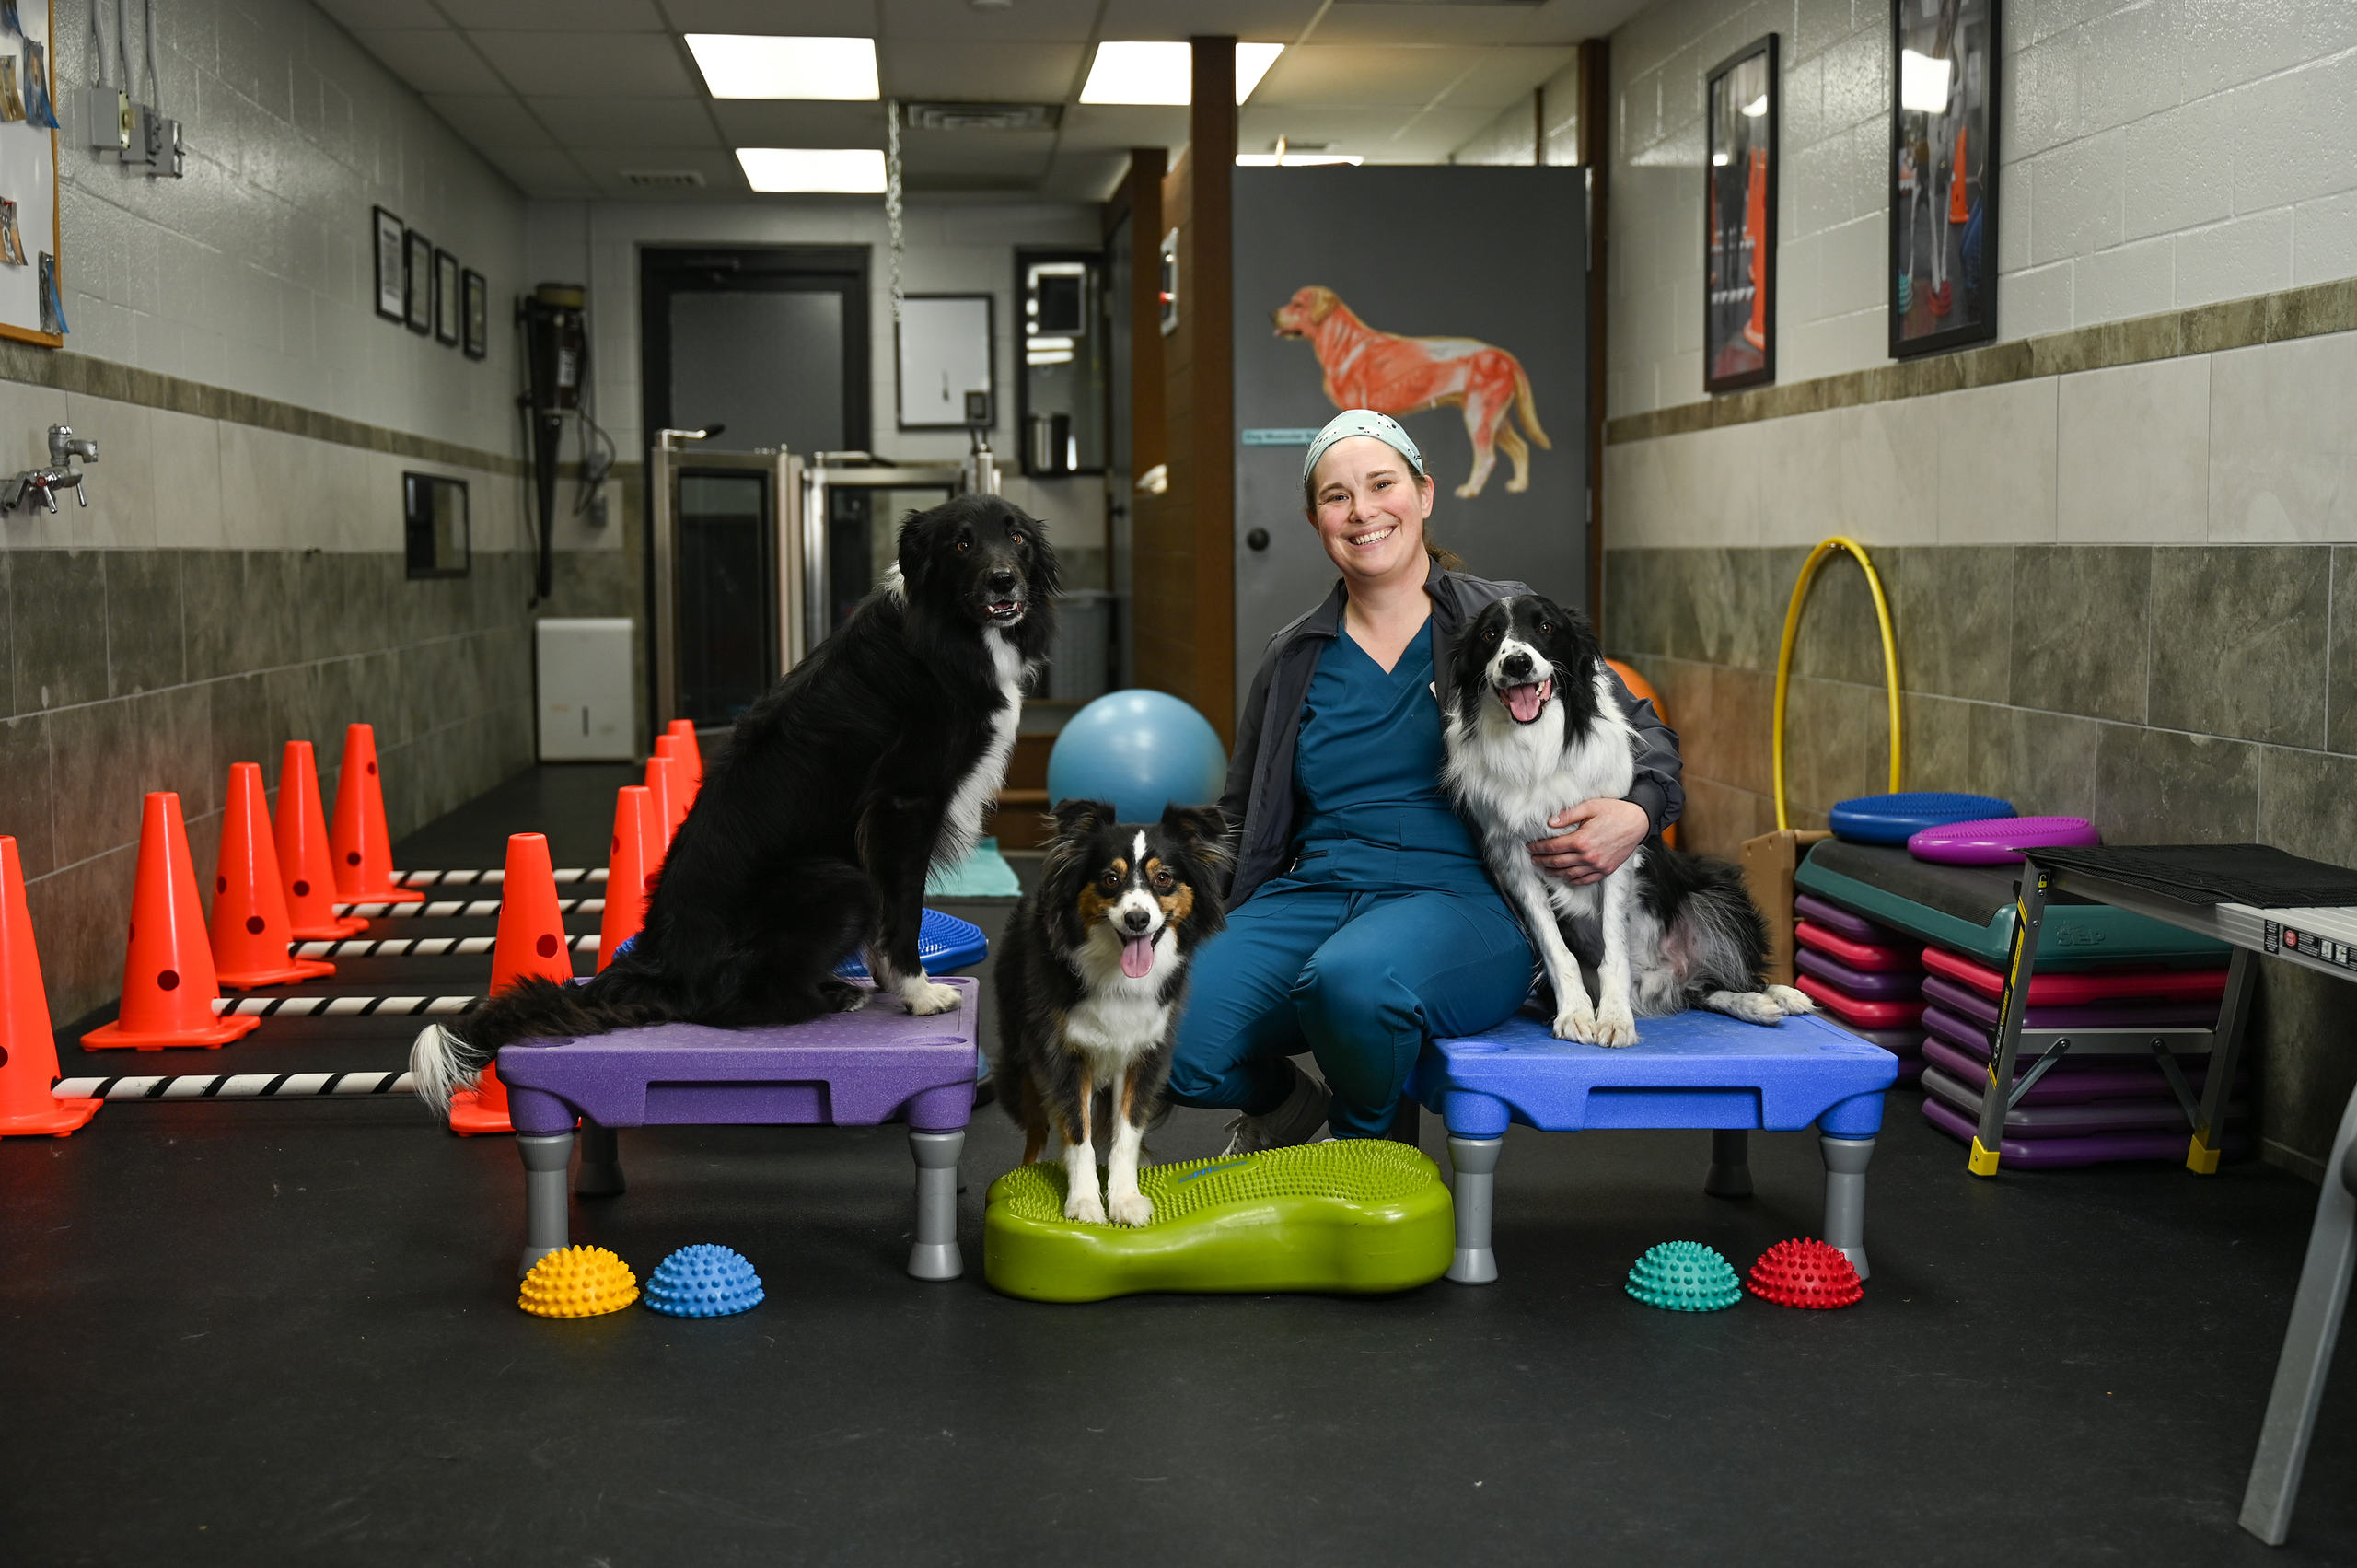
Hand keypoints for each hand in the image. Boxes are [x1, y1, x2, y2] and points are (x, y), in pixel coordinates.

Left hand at [1527, 797, 1648, 884]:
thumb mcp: (1590, 806)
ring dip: (1555, 872)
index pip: (1553, 847)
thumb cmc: (1615, 811)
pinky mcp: (1606, 870)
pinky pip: (1586, 880)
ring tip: (1545, 869)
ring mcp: (1598, 865)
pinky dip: (1573, 880)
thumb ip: (1569, 814)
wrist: (1638, 822)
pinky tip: (1566, 877)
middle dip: (1542, 861)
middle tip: (1533, 859)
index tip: (1530, 847)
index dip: (1539, 848)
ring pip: (1569, 873)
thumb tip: (1550, 822)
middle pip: (1558, 862)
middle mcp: (1588, 856)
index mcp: (1582, 840)